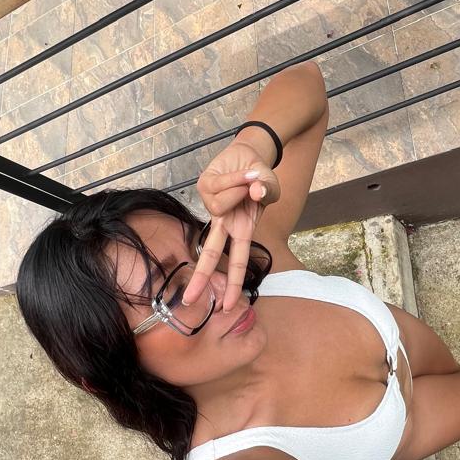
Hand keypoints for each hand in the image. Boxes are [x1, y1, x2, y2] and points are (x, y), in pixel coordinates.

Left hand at [182, 140, 280, 312]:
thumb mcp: (271, 187)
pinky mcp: (204, 186)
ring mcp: (212, 205)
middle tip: (188, 301)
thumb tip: (255, 190)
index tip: (227, 307)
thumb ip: (267, 191)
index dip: (233, 284)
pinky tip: (242, 172)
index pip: (236, 262)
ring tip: (249, 178)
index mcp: (241, 230)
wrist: (251, 153)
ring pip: (221, 204)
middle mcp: (224, 222)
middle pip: (211, 253)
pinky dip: (236, 176)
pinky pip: (221, 184)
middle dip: (202, 277)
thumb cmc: (262, 178)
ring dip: (240, 187)